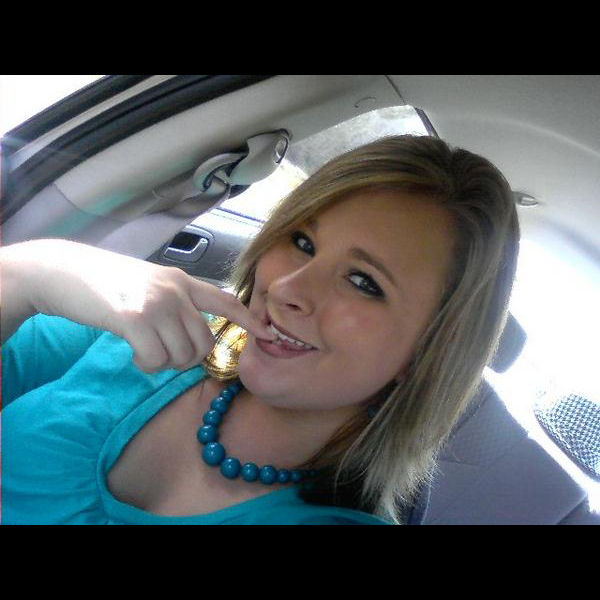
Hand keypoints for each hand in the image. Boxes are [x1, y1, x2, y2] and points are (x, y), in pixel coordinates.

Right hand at [13, 239, 271, 371]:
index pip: (226, 301)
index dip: (249, 320)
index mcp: (182, 280)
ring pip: (182, 355)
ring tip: (144, 351)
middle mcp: (175, 290)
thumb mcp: (149, 283)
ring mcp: (156, 303)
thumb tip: (192, 338)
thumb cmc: (106, 282)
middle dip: (188, 359)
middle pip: (204, 342)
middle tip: (164, 354)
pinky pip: (156, 360)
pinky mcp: (134, 319)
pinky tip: (133, 354)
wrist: (64, 272)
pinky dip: (146, 365)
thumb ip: (175, 304)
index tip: (268, 334)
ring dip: (164, 363)